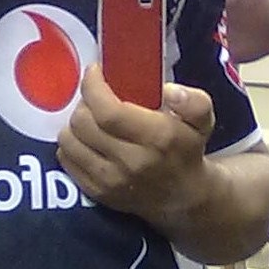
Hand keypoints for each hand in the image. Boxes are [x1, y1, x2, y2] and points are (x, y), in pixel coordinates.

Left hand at [57, 65, 213, 228]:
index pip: (108, 111)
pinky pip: (66, 161)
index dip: (93, 87)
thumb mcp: (202, 120)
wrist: (182, 196)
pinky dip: (71, 144)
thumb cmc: (186, 149)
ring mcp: (110, 180)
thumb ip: (193, 101)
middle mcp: (131, 161)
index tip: (95, 72)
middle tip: (95, 96)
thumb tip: (169, 91)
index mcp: (157, 139)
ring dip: (75, 123)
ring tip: (90, 117)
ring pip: (69, 141)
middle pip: (83, 123)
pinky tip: (87, 138)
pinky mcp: (97, 192)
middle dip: (84, 102)